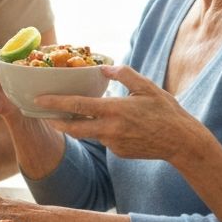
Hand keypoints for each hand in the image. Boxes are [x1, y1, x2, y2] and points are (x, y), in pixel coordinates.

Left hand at [40, 64, 200, 159]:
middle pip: (73, 128)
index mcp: (115, 110)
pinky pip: (104, 140)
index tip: (38, 99)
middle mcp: (110, 129)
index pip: (77, 106)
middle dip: (55, 121)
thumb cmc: (167, 111)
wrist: (183, 142)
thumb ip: (124, 75)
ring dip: (80, 125)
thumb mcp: (147, 88)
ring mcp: (113, 143)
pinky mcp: (118, 153)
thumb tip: (103, 68)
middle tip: (43, 115)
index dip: (55, 103)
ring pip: (89, 133)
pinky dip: (102, 131)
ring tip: (72, 114)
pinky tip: (115, 126)